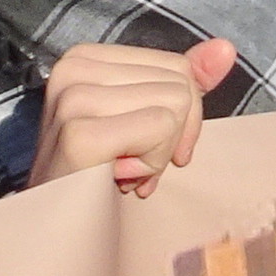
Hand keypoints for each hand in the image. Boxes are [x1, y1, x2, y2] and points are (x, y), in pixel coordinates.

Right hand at [29, 37, 236, 195]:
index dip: (181, 116)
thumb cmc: (96, 175)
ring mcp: (74, 97)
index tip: (146, 146)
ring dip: (157, 154)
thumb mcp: (141, 120)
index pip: (178, 67)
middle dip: (170, 137)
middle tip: (131, 164)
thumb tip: (226, 48)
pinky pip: (161, 129)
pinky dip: (149, 165)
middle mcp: (74, 67)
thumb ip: (182, 83)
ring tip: (120, 169)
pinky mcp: (80, 132)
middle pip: (180, 84)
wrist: (49, 227)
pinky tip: (115, 177)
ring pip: (175, 106)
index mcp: (85, 58)